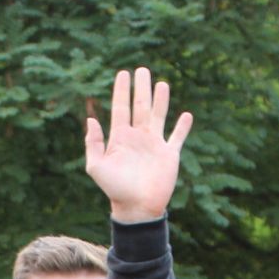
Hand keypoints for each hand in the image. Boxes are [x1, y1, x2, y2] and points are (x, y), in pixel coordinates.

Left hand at [84, 67, 192, 223]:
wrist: (137, 208)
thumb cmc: (115, 190)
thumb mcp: (97, 167)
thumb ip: (93, 144)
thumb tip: (91, 119)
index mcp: (121, 137)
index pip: (121, 107)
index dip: (121, 90)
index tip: (123, 73)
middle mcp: (138, 137)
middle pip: (140, 106)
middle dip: (141, 88)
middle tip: (142, 70)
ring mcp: (154, 145)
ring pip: (158, 116)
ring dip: (160, 100)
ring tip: (162, 83)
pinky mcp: (169, 155)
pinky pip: (177, 137)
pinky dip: (183, 127)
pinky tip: (187, 115)